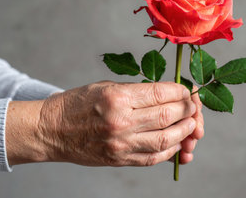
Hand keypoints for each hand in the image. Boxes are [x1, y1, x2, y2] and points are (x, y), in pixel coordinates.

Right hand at [6, 81, 202, 166]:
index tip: (187, 90)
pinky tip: (177, 144)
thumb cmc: (77, 104)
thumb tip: (170, 96)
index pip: (161, 93)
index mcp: (118, 97)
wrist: (51, 130)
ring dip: (185, 132)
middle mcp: (121, 121)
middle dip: (188, 110)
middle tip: (194, 107)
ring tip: (192, 126)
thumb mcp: (106, 86)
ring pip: (166, 140)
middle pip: (168, 116)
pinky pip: (153, 158)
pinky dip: (170, 151)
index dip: (181, 91)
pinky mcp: (119, 160)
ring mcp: (121, 144)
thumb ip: (138, 92)